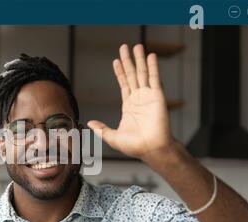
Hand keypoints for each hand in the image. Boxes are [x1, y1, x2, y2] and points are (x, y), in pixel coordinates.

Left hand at [88, 44, 174, 160]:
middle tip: (124, 47)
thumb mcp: (112, 137)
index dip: (120, 72)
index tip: (116, 61)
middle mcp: (139, 98)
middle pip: (132, 74)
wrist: (152, 149)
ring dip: (140, 59)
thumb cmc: (135, 146)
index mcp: (129, 106)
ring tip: (136, 46)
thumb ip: (101, 129)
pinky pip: (154, 78)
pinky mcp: (157, 96)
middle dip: (128, 61)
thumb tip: (89, 123)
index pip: (124, 84)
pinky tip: (151, 55)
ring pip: (142, 73)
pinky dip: (152, 66)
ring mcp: (148, 96)